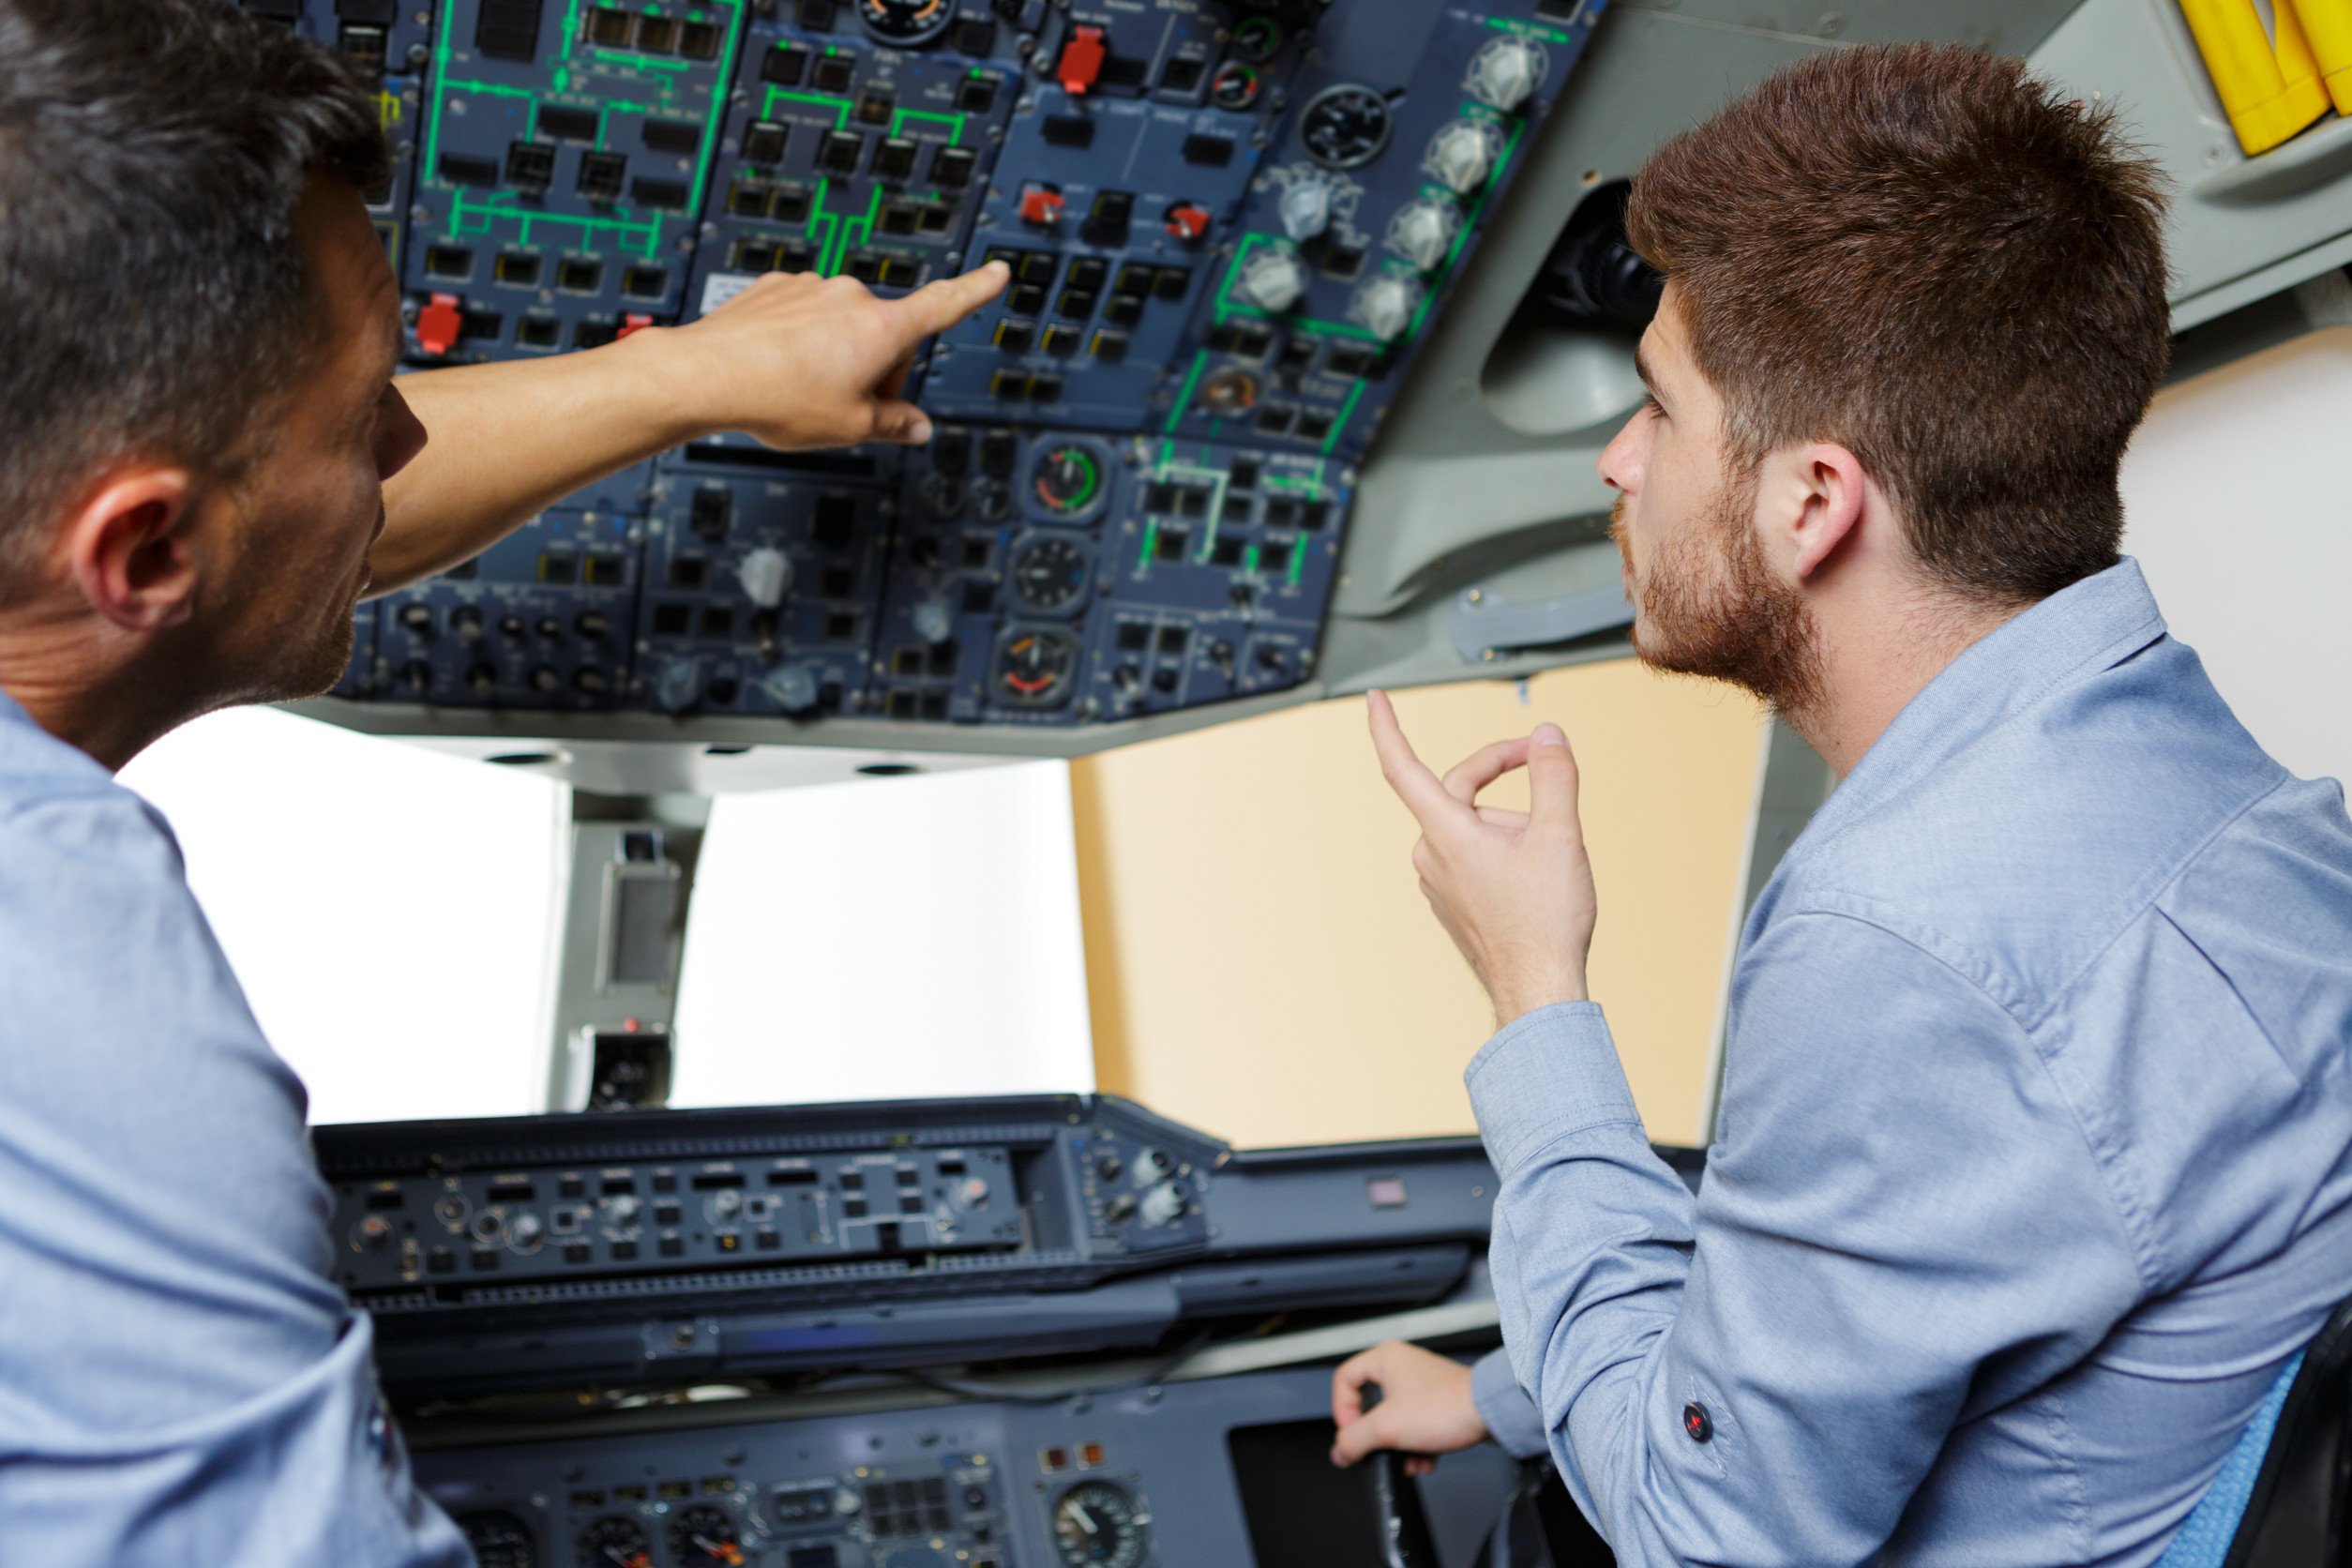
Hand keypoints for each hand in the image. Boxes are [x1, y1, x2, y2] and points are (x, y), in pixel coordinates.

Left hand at [641, 260, 1008, 449]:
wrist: (705, 374)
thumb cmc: (778, 398)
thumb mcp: (849, 427)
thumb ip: (893, 425)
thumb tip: (917, 428)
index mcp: (881, 328)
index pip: (944, 306)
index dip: (976, 290)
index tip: (998, 271)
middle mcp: (851, 297)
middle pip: (886, 335)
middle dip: (875, 370)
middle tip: (845, 408)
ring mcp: (811, 288)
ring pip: (842, 327)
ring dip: (835, 357)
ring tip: (802, 392)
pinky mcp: (777, 289)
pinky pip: (805, 318)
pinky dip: (801, 343)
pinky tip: (779, 370)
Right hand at [1330, 1341, 1489, 1474]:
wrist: (1491, 1414)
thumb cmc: (1447, 1406)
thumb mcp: (1386, 1427)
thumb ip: (1354, 1440)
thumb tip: (1339, 1451)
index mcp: (1385, 1359)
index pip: (1345, 1379)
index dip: (1342, 1409)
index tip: (1352, 1432)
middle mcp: (1403, 1366)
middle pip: (1371, 1406)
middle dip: (1377, 1437)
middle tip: (1379, 1449)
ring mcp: (1422, 1385)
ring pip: (1395, 1420)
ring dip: (1399, 1447)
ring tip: (1409, 1460)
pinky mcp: (1439, 1403)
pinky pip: (1416, 1427)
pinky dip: (1418, 1446)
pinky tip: (1426, 1460)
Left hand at [1366, 690, 1595, 1027]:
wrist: (1538, 993)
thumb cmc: (1545, 923)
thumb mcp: (1561, 836)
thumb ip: (1553, 776)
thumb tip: (1547, 735)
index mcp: (1446, 834)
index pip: (1403, 766)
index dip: (1386, 727)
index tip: (1373, 699)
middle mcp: (1430, 855)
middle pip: (1457, 788)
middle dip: (1502, 768)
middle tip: (1544, 759)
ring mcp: (1438, 881)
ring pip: (1472, 824)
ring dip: (1511, 818)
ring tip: (1554, 850)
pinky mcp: (1452, 900)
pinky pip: (1472, 853)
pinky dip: (1503, 845)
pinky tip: (1537, 876)